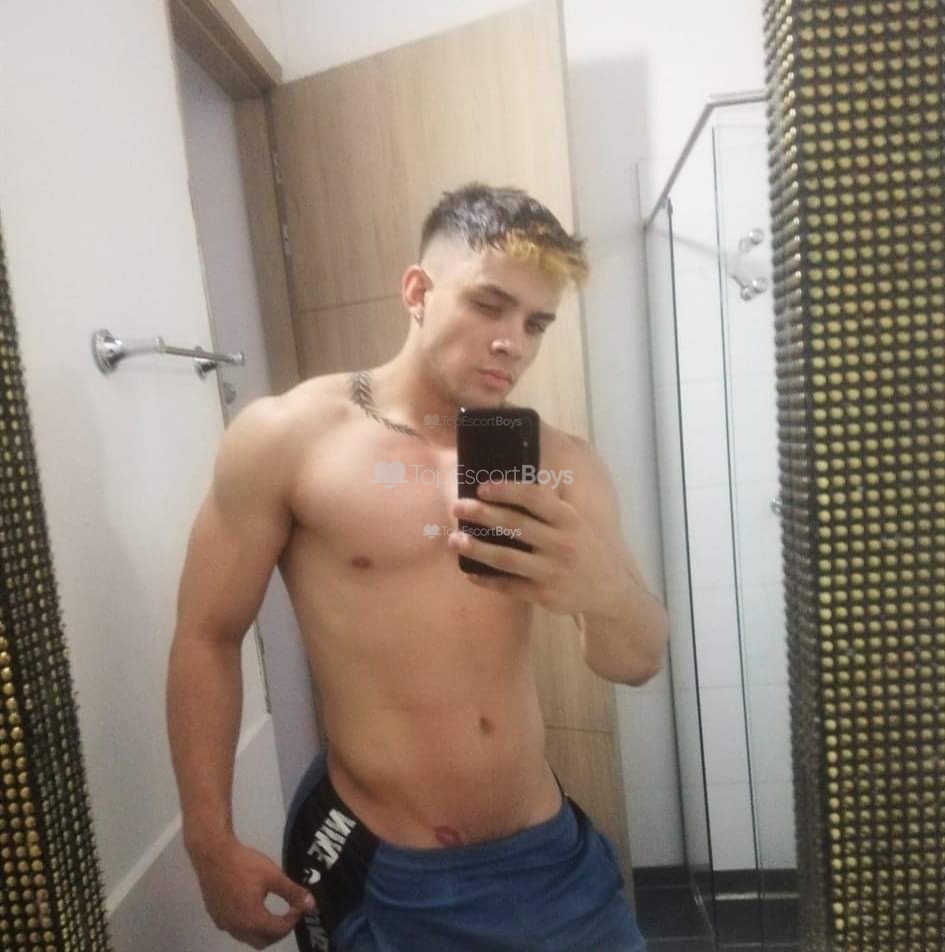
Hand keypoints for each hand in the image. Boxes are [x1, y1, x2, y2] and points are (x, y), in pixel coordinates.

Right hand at [190, 836, 315, 948]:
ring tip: (272, 912)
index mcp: (252, 920)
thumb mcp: (273, 875)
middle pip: (263, 941)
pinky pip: (235, 929)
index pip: (279, 931)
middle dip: (279, 931)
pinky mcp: (215, 916)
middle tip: (288, 914)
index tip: (299, 906)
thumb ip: (292, 892)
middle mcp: (236, 928)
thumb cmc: (244, 863)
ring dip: (263, 930)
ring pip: (247, 937)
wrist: (213, 853)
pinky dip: (248, 925)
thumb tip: (311, 904)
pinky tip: (251, 906)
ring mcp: (223, 923)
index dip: (293, 919)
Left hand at [448, 477, 622, 615]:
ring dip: (476, 548)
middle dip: (482, 514)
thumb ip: (547, 507)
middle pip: (515, 525)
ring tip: (454, 539)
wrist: (609, 589)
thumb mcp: (575, 522)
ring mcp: (553, 571)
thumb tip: (507, 485)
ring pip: (507, 558)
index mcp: (568, 519)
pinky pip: (509, 586)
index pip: (534, 498)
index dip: (506, 490)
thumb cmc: (583, 547)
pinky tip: (470, 573)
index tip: (482, 487)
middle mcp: (562, 543)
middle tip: (457, 507)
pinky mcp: (545, 595)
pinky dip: (487, 580)